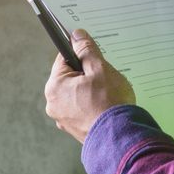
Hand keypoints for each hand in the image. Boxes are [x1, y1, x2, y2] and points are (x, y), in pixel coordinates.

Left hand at [44, 29, 134, 143]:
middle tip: (104, 74)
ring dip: (90, 89)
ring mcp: (63, 118)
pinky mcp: (74, 129)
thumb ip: (86, 50)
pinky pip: (81, 108)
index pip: (64, 58)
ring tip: (108, 92)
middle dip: (87, 72)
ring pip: (76, 92)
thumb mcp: (100, 68)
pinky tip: (106, 105)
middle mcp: (53, 104)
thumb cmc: (109, 102)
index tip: (91, 50)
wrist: (119, 137)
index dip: (80, 51)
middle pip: (70, 76)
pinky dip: (92, 104)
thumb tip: (77, 36)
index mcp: (55, 86)